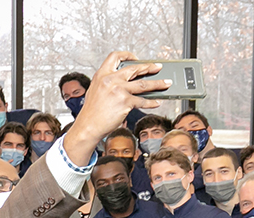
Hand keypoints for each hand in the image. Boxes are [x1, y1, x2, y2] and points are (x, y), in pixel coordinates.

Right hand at [64, 52, 169, 166]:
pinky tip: (156, 102)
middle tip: (157, 67)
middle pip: (134, 68)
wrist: (88, 127)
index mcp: (101, 75)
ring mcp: (118, 90)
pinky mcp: (125, 102)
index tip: (136, 58)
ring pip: (144, 84)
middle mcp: (110, 80)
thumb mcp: (96, 91)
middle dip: (149, 67)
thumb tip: (127, 82)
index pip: (115, 57)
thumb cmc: (91, 112)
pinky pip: (143, 101)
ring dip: (158, 83)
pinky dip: (152, 102)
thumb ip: (108, 83)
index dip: (127, 55)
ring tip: (166, 83)